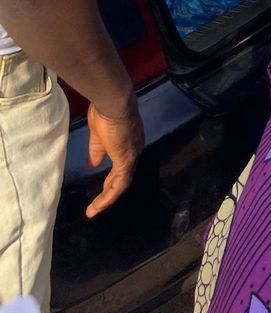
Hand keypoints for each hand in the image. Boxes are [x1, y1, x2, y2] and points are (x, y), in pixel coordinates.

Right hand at [85, 96, 143, 217]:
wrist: (113, 102)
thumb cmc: (105, 112)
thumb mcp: (97, 134)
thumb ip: (97, 150)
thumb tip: (93, 164)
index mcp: (128, 141)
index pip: (122, 164)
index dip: (112, 176)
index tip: (101, 185)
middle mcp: (134, 149)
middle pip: (123, 176)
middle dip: (109, 189)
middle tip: (97, 203)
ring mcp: (132, 155)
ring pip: (121, 183)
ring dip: (107, 198)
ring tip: (94, 209)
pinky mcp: (126, 161)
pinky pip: (119, 185)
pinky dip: (108, 197)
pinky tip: (98, 205)